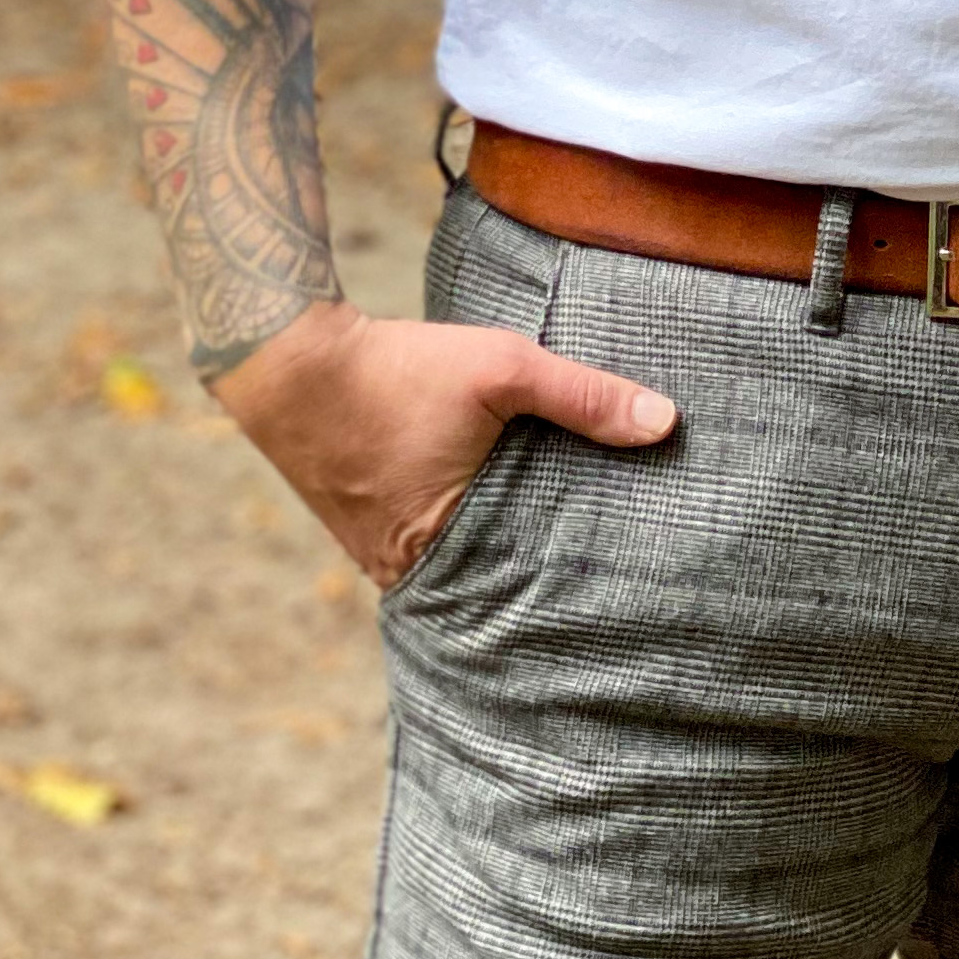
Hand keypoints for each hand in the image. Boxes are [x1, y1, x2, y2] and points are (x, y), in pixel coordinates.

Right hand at [207, 296, 675, 591]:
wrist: (291, 363)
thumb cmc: (400, 369)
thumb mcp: (502, 368)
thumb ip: (583, 396)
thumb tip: (667, 422)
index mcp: (447, 552)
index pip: (529, 595)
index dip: (575, 592)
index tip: (626, 594)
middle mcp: (412, 573)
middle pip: (497, 591)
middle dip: (545, 585)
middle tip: (611, 584)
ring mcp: (383, 559)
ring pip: (465, 571)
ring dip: (506, 560)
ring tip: (567, 555)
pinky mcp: (368, 532)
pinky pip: (433, 551)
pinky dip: (468, 540)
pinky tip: (502, 522)